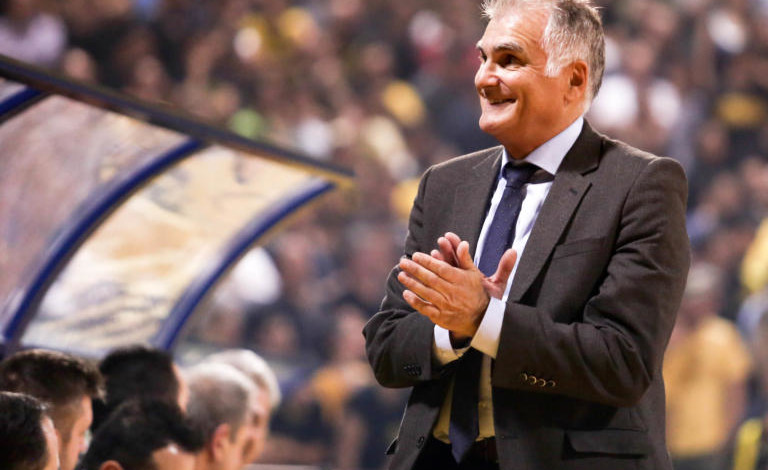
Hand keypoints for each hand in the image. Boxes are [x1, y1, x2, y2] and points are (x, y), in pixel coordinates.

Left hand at [398, 238, 517, 339]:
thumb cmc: (476, 292)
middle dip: (415, 270)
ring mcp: (446, 306)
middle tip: (403, 262)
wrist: (481, 318)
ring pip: (426, 292)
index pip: (441, 268)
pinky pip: (425, 308)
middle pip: (431, 279)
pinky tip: (406, 293)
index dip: (427, 261)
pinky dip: (415, 301)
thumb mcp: (474, 273)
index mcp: (461, 280)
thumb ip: (466, 258)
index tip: (415, 255)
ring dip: (412, 283)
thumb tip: (463, 243)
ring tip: (401, 275)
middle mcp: (453, 293)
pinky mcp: (441, 317)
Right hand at [430, 232, 516, 299]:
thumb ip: (505, 268)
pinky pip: (435, 284)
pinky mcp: (442, 293)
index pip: (462, 253)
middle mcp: (457, 273)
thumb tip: (514, 252)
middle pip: (450, 258)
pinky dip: (430, 278)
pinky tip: (426, 272)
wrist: (478, 317)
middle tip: (442, 240)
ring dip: (436, 261)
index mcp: (470, 269)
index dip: (456, 244)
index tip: (450, 236)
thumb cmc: (487, 300)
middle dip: (446, 249)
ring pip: (441, 269)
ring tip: (434, 253)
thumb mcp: (497, 284)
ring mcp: (448, 282)